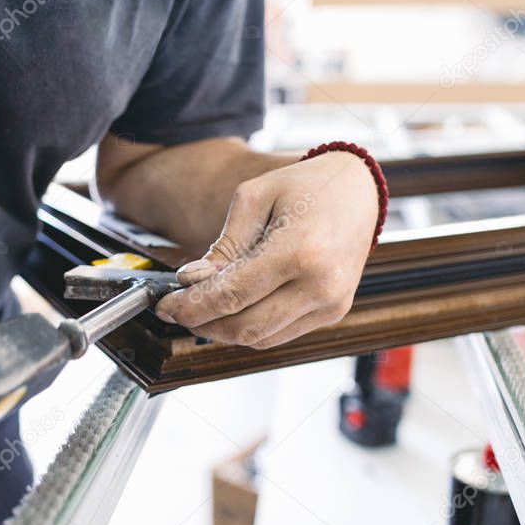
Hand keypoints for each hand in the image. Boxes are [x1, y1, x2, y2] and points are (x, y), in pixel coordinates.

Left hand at [155, 150, 376, 348]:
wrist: (358, 190)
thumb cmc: (306, 186)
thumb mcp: (254, 198)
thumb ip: (223, 246)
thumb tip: (192, 282)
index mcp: (300, 251)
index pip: (232, 296)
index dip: (191, 307)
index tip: (166, 307)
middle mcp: (321, 285)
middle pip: (245, 327)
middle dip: (203, 323)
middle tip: (179, 310)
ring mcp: (331, 304)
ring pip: (261, 338)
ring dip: (225, 330)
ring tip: (204, 308)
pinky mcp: (334, 312)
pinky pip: (281, 334)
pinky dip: (251, 327)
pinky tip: (235, 308)